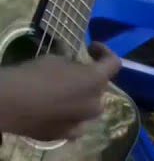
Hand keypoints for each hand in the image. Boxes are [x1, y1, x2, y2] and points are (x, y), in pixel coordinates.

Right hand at [0, 44, 121, 141]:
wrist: (9, 103)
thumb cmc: (33, 75)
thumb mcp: (56, 59)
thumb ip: (72, 64)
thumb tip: (73, 65)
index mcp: (96, 80)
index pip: (114, 63)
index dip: (104, 52)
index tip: (91, 48)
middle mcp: (95, 102)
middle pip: (100, 87)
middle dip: (91, 78)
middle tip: (74, 73)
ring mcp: (81, 121)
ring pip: (90, 108)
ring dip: (84, 99)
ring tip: (68, 93)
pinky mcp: (66, 134)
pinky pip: (76, 126)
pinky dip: (72, 118)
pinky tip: (61, 112)